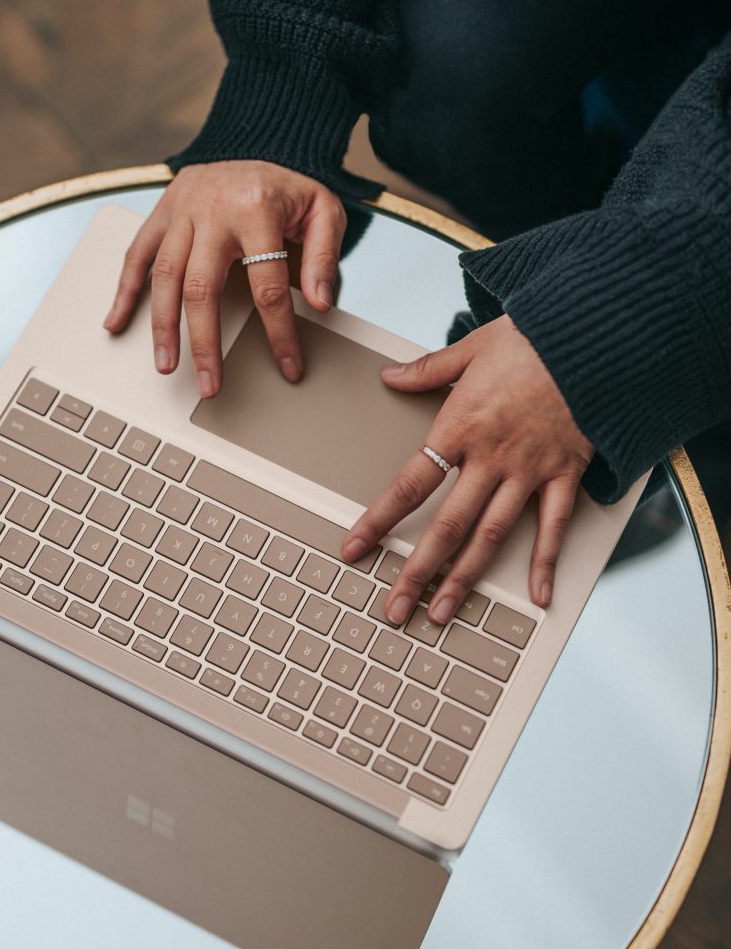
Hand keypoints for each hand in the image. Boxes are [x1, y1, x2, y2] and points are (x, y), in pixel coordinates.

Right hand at [103, 161, 346, 397]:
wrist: (256, 140)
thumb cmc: (289, 185)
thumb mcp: (323, 211)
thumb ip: (324, 256)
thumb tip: (319, 303)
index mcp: (257, 209)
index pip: (268, 284)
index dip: (279, 332)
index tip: (287, 366)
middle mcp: (212, 210)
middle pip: (202, 287)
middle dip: (204, 342)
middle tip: (209, 384)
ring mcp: (181, 210)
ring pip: (164, 275)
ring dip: (162, 326)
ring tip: (166, 364)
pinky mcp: (161, 211)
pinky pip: (137, 253)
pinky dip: (124, 289)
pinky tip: (117, 322)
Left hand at [341, 316, 593, 621]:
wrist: (595, 336)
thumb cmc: (533, 337)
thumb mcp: (471, 347)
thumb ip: (428, 369)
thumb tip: (391, 375)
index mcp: (459, 428)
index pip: (409, 485)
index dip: (378, 520)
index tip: (353, 548)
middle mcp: (490, 458)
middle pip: (445, 526)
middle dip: (416, 572)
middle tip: (396, 608)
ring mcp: (529, 470)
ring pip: (490, 537)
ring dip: (464, 579)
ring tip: (443, 612)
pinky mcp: (565, 473)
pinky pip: (554, 526)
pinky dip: (545, 562)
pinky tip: (538, 596)